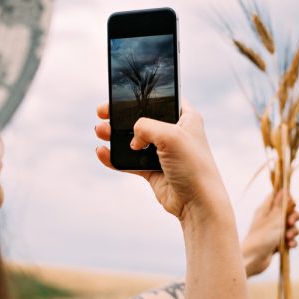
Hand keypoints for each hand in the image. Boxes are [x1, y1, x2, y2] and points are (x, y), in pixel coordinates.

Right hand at [95, 100, 230, 220]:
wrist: (197, 203)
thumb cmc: (193, 166)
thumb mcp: (170, 135)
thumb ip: (146, 126)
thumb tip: (132, 139)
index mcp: (186, 118)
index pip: (162, 99)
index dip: (142, 96)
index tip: (121, 95)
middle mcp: (175, 133)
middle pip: (143, 119)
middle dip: (121, 116)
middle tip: (103, 112)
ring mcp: (163, 152)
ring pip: (133, 140)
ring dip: (115, 135)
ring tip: (100, 131)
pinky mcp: (153, 170)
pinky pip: (130, 160)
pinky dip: (115, 157)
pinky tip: (102, 152)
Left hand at [241, 191, 298, 276]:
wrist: (253, 260)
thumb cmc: (262, 238)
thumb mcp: (274, 220)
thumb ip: (282, 206)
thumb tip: (284, 190)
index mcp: (265, 210)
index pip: (277, 196)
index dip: (287, 198)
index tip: (292, 204)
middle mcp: (269, 218)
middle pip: (287, 211)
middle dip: (293, 217)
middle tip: (290, 222)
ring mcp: (273, 231)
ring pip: (290, 226)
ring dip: (293, 231)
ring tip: (288, 237)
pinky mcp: (277, 242)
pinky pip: (289, 239)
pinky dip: (291, 241)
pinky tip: (290, 245)